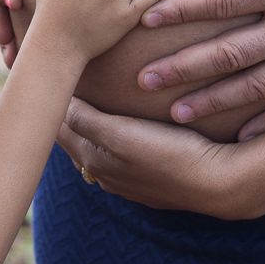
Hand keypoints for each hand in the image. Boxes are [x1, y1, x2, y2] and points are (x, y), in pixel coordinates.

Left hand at [58, 97, 256, 216]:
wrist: (218, 183)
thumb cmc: (169, 153)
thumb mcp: (120, 134)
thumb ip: (84, 120)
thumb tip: (57, 103)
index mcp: (92, 160)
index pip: (58, 128)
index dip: (51, 104)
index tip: (45, 80)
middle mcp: (105, 175)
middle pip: (74, 139)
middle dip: (66, 116)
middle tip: (62, 86)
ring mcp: (129, 182)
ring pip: (97, 149)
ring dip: (90, 128)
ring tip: (88, 102)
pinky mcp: (152, 182)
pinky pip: (121, 157)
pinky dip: (113, 140)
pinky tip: (124, 129)